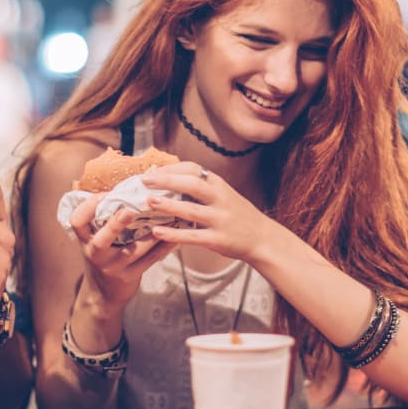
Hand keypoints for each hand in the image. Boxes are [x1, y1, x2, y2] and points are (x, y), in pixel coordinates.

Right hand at [68, 190, 175, 312]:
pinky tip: (176, 236)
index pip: (77, 221)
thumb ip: (103, 219)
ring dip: (153, 233)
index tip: (105, 194)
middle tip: (130, 210)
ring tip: (170, 217)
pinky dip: (164, 247)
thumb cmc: (102, 256)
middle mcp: (95, 254)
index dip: (89, 206)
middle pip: (102, 239)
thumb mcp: (94, 239)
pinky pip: (150, 260)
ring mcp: (112, 267)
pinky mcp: (130, 276)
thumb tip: (126, 186)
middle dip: (116, 224)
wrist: (103, 294)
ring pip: (134, 249)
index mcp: (84, 240)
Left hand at [142, 164, 273, 261]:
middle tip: (144, 180)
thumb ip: (200, 187)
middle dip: (167, 181)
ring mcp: (220, 219)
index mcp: (219, 185)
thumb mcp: (223, 194)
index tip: (152, 171)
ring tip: (148, 201)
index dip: (172, 169)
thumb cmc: (236, 214)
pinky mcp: (218, 239)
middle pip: (193, 185)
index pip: (194, 169)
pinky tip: (157, 232)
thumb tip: (166, 178)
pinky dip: (173, 234)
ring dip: (168, 205)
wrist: (263, 239)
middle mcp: (221, 199)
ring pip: (191, 210)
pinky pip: (193, 236)